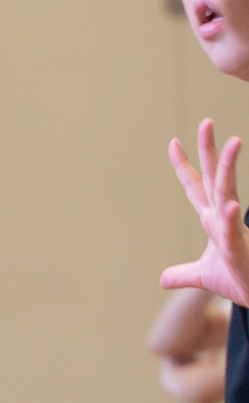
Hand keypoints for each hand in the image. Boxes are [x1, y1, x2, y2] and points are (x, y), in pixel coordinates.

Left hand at [159, 121, 248, 306]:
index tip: (172, 142)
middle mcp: (223, 218)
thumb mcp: (203, 277)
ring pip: (228, 194)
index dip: (183, 166)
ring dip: (228, 169)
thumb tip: (163, 279)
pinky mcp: (240, 250)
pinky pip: (234, 231)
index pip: (195, 186)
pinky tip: (231, 207)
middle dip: (209, 151)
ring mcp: (232, 231)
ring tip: (233, 142)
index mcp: (212, 220)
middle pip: (213, 178)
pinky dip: (232, 219)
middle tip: (206, 122)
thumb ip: (182, 274)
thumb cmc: (239, 281)